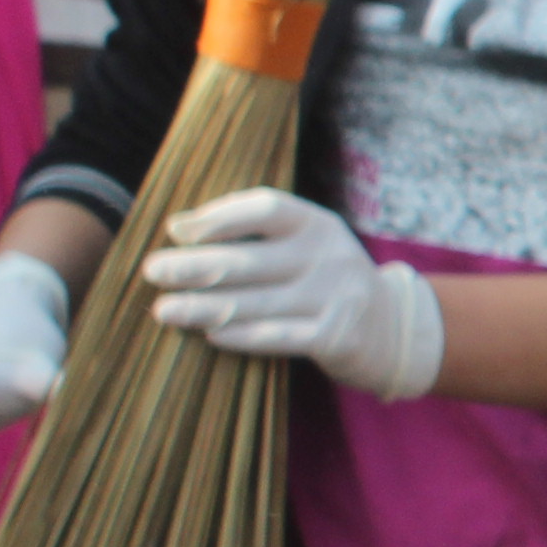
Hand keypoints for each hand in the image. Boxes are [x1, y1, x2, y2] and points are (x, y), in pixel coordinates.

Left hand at [142, 189, 440, 395]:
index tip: (178, 231)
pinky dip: (240, 335)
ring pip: (255, 303)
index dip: (219, 217)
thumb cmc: (325, 280)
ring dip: (203, 307)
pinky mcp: (336, 337)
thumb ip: (249, 232)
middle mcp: (330, 256)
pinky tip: (209, 335)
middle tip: (153, 271)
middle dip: (195, 266)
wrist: (393, 328)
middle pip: (250, 259)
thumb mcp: (302, 245)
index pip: (265, 208)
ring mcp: (336, 297)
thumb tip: (177, 227)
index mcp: (318, 224)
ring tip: (164, 310)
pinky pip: (277, 336)